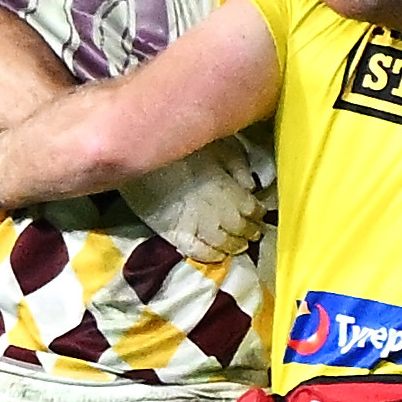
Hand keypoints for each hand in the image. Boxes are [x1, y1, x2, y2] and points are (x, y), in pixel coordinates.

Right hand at [125, 139, 266, 263]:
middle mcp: (217, 212)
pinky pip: (198, 252)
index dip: (258, 213)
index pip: (252, 209)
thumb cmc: (182, 148)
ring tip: (239, 246)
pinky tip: (217, 255)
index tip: (260, 213)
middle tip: (254, 233)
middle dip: (250, 231)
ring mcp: (197, 226)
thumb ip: (237, 165)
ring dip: (234, 246)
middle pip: (240, 228)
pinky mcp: (176, 235)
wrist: (141, 157)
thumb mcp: (216, 145)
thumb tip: (251, 186)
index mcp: (228, 189)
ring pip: (223, 243)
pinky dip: (211, 256)